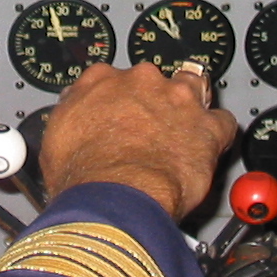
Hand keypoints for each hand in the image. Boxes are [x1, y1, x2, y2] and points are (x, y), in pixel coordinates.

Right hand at [39, 61, 237, 220]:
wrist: (117, 198)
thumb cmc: (84, 176)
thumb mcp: (55, 140)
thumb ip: (71, 116)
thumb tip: (71, 113)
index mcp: (99, 81)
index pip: (110, 78)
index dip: (114, 98)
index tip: (116, 113)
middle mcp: (140, 81)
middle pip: (151, 81)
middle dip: (151, 101)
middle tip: (145, 131)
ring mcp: (177, 100)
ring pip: (192, 88)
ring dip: (187, 106)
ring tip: (180, 131)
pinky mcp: (207, 126)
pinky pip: (222, 122)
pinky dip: (217, 134)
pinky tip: (207, 148)